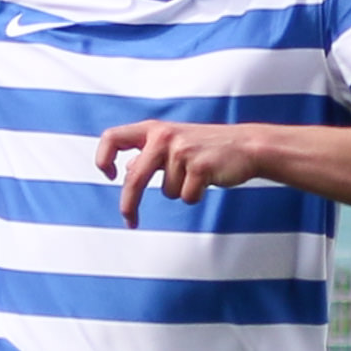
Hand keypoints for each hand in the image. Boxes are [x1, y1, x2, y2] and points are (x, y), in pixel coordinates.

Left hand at [97, 121, 266, 223]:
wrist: (247, 146)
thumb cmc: (209, 146)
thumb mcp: (175, 143)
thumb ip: (150, 154)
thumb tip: (127, 170)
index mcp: (154, 130)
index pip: (113, 137)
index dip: (103, 157)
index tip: (110, 175)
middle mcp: (164, 137)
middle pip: (135, 178)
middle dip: (129, 204)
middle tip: (129, 221)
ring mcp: (182, 151)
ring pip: (167, 191)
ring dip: (181, 191)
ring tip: (198, 175)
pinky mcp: (199, 167)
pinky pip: (187, 197)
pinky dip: (196, 195)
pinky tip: (208, 180)